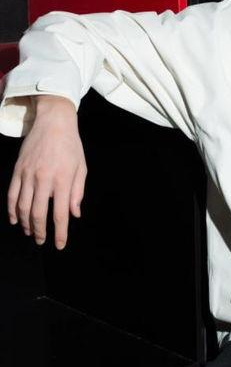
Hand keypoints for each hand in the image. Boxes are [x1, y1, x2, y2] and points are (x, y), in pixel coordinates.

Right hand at [7, 95, 86, 249]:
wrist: (53, 121)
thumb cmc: (71, 146)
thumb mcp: (81, 167)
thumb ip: (77, 192)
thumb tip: (74, 214)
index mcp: (63, 179)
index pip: (60, 213)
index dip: (60, 232)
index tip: (60, 245)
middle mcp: (44, 178)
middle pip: (38, 213)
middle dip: (39, 231)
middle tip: (41, 241)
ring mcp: (28, 174)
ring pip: (23, 206)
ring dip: (25, 223)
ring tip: (29, 231)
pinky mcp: (18, 169)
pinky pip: (12, 194)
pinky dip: (13, 209)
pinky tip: (15, 219)